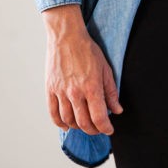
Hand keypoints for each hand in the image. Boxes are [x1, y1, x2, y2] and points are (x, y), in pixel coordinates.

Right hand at [43, 5, 122, 135]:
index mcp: (91, 87)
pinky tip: (67, 124)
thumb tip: (117, 110)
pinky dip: (60, 123)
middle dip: (93, 129)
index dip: (105, 127)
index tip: (109, 129)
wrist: (67, 38)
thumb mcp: (106, 69)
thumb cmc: (88, 51)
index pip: (99, 117)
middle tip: (99, 129)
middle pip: (83, 122)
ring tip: (85, 125)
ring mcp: (61, 92)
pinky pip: (53, 113)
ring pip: (69, 120)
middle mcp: (75, 93)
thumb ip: (111, 92)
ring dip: (78, 127)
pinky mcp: (50, 90)